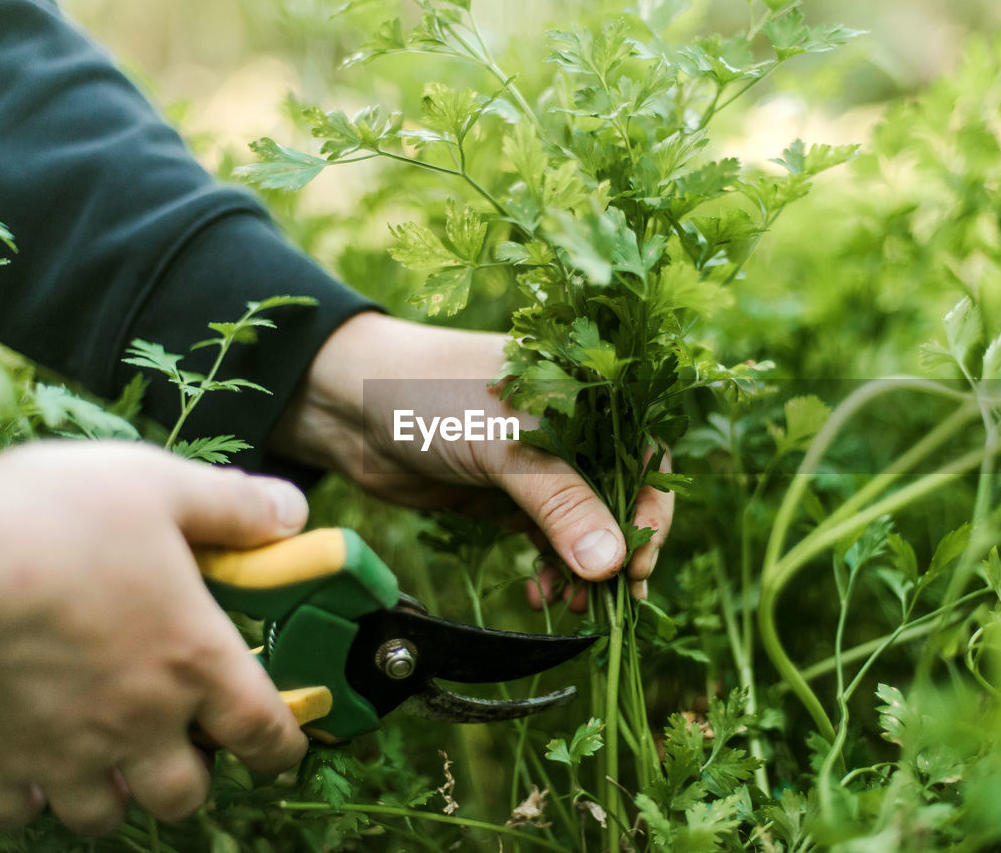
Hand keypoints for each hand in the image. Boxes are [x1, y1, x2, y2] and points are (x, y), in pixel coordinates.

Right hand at [0, 441, 309, 835]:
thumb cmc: (54, 519)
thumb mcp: (160, 487)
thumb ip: (233, 506)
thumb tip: (294, 514)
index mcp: (190, 660)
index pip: (261, 729)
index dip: (281, 748)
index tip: (283, 752)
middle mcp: (136, 722)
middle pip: (182, 794)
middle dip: (190, 779)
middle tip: (181, 747)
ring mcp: (61, 752)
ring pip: (105, 814)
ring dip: (116, 794)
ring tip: (110, 760)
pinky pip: (18, 811)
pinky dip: (30, 798)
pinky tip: (30, 766)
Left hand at [269, 312, 672, 603]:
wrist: (348, 404)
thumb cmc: (431, 397)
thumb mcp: (504, 446)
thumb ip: (561, 504)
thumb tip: (612, 566)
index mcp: (587, 394)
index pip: (646, 455)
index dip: (652, 510)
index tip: (640, 563)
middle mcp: (572, 429)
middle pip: (620, 497)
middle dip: (619, 551)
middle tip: (615, 598)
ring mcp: (539, 466)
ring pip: (584, 525)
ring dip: (586, 569)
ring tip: (575, 605)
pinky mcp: (507, 495)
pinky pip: (548, 538)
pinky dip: (552, 568)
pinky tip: (541, 592)